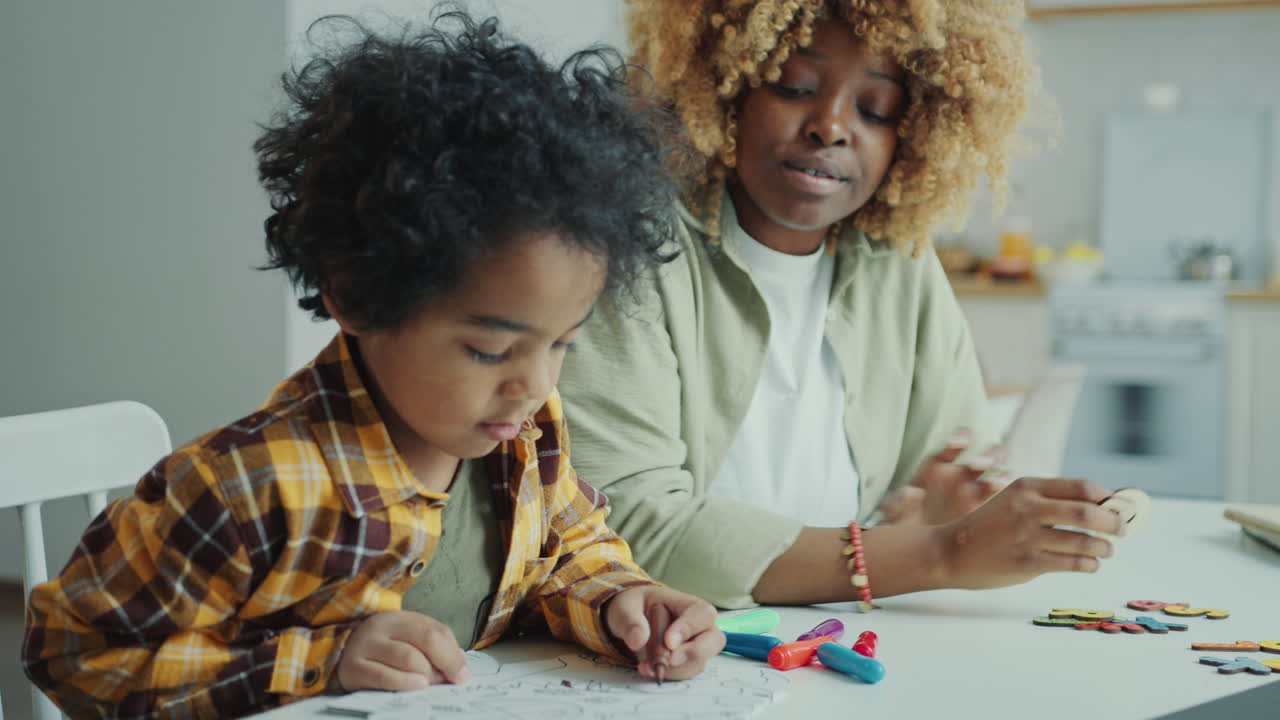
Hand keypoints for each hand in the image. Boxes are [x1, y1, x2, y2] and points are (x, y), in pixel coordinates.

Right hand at [336, 610, 470, 691]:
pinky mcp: (353, 668)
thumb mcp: (407, 641)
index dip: (454, 654)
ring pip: (408, 657)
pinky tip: (417, 687)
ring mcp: (365, 646)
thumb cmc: (380, 652)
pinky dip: (405, 682)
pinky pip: (383, 676)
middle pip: (426, 639)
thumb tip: (460, 669)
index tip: (464, 675)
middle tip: (453, 681)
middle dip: (446, 663)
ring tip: (432, 685)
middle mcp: (381, 627)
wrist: (337, 656)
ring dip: (428, 675)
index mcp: (399, 618)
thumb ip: (434, 648)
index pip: (435, 631)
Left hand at [604, 585, 724, 680]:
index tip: (669, 642)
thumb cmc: (635, 607)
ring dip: (675, 669)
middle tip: (668, 660)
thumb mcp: (625, 608)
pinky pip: (686, 673)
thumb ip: (631, 621)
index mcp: (688, 604)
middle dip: (692, 654)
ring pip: (699, 662)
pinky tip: (648, 669)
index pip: (702, 613)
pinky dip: (668, 675)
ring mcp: (697, 646)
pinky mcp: (688, 662)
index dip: (689, 628)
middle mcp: (699, 626)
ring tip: (646, 665)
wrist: (632, 620)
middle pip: (714, 640)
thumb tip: (638, 641)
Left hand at [880, 428, 1007, 525]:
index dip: (959, 439)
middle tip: (977, 465)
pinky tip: (1006, 503)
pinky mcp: (989, 513)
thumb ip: (897, 501)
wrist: (913, 548)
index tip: (956, 443)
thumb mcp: (893, 512)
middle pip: (985, 457)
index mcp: (940, 467)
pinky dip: (1008, 499)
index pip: (955, 445)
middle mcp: (964, 476)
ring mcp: (979, 494)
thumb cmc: (902, 522)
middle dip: (986, 457)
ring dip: (1000, 476)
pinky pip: (1005, 502)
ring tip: (992, 484)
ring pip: (1000, 476)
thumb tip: (910, 492)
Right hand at [936, 476, 1127, 589]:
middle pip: (1087, 513)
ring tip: (1106, 550)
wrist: (951, 551)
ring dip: (1104, 547)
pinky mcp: (1028, 562)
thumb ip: (1050, 501)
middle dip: (1114, 523)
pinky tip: (1089, 564)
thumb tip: (1101, 507)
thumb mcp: (1013, 501)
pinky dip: (1089, 564)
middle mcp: (1028, 508)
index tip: (1119, 507)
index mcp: (1026, 486)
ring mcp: (1028, 536)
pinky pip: (1073, 563)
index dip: (1108, 498)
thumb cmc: (989, 527)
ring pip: (1084, 541)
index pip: (1081, 487)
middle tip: (1122, 530)